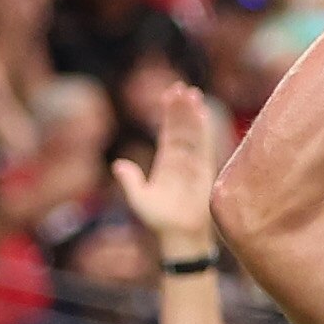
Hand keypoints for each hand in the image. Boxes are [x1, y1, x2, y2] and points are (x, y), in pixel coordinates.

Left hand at [114, 84, 222, 257]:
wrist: (180, 236)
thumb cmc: (159, 221)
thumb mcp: (138, 200)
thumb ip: (130, 181)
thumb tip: (118, 164)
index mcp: (164, 162)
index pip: (167, 132)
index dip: (168, 113)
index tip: (169, 94)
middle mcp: (180, 160)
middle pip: (181, 127)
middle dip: (181, 108)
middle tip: (182, 87)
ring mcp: (193, 164)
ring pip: (193, 133)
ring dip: (193, 114)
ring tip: (193, 94)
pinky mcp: (204, 171)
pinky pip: (204, 146)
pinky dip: (204, 131)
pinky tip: (204, 114)